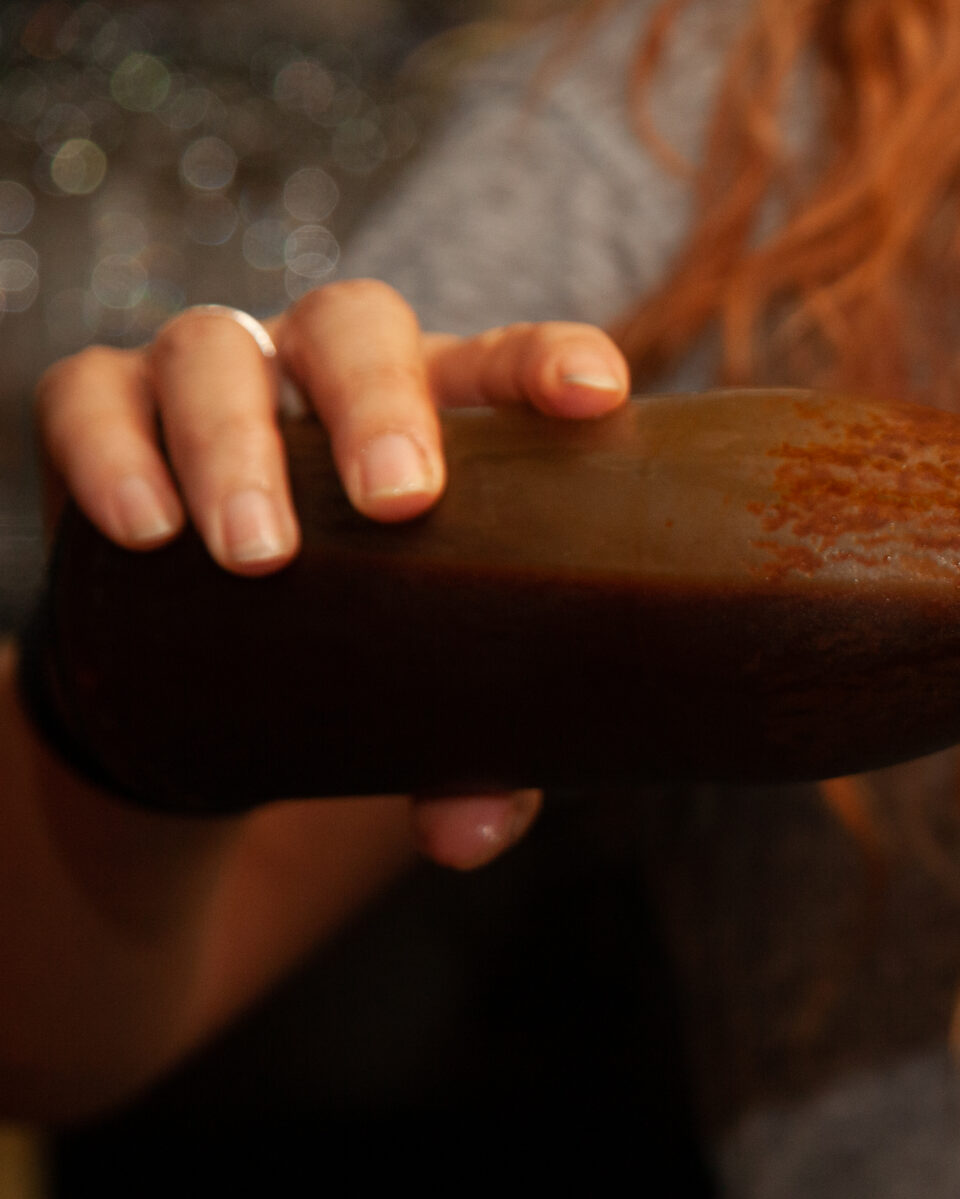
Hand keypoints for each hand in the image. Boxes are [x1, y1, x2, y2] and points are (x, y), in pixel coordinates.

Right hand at [33, 283, 632, 867]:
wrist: (208, 671)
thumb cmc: (364, 652)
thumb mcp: (428, 704)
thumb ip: (471, 765)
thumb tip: (467, 833)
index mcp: (442, 415)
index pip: (506, 362)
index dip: (547, 362)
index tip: (594, 399)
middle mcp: (327, 373)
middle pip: (355, 328)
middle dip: (377, 404)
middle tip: (399, 503)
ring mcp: (213, 379)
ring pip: (216, 354)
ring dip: (237, 447)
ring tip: (258, 554)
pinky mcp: (101, 408)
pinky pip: (89, 399)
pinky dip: (112, 454)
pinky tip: (145, 532)